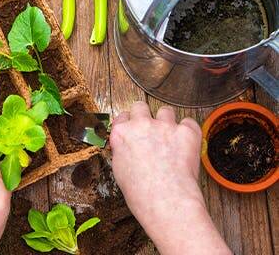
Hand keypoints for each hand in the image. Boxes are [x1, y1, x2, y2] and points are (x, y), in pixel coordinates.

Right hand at [110, 102, 230, 254]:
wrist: (167, 203)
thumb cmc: (142, 196)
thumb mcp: (120, 171)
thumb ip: (122, 150)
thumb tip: (128, 146)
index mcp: (121, 133)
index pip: (123, 116)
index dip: (129, 124)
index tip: (134, 130)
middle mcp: (141, 124)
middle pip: (141, 106)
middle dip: (146, 116)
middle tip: (151, 131)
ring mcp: (164, 126)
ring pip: (165, 111)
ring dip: (168, 122)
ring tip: (171, 140)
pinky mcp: (186, 132)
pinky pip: (189, 123)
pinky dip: (188, 132)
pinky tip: (187, 144)